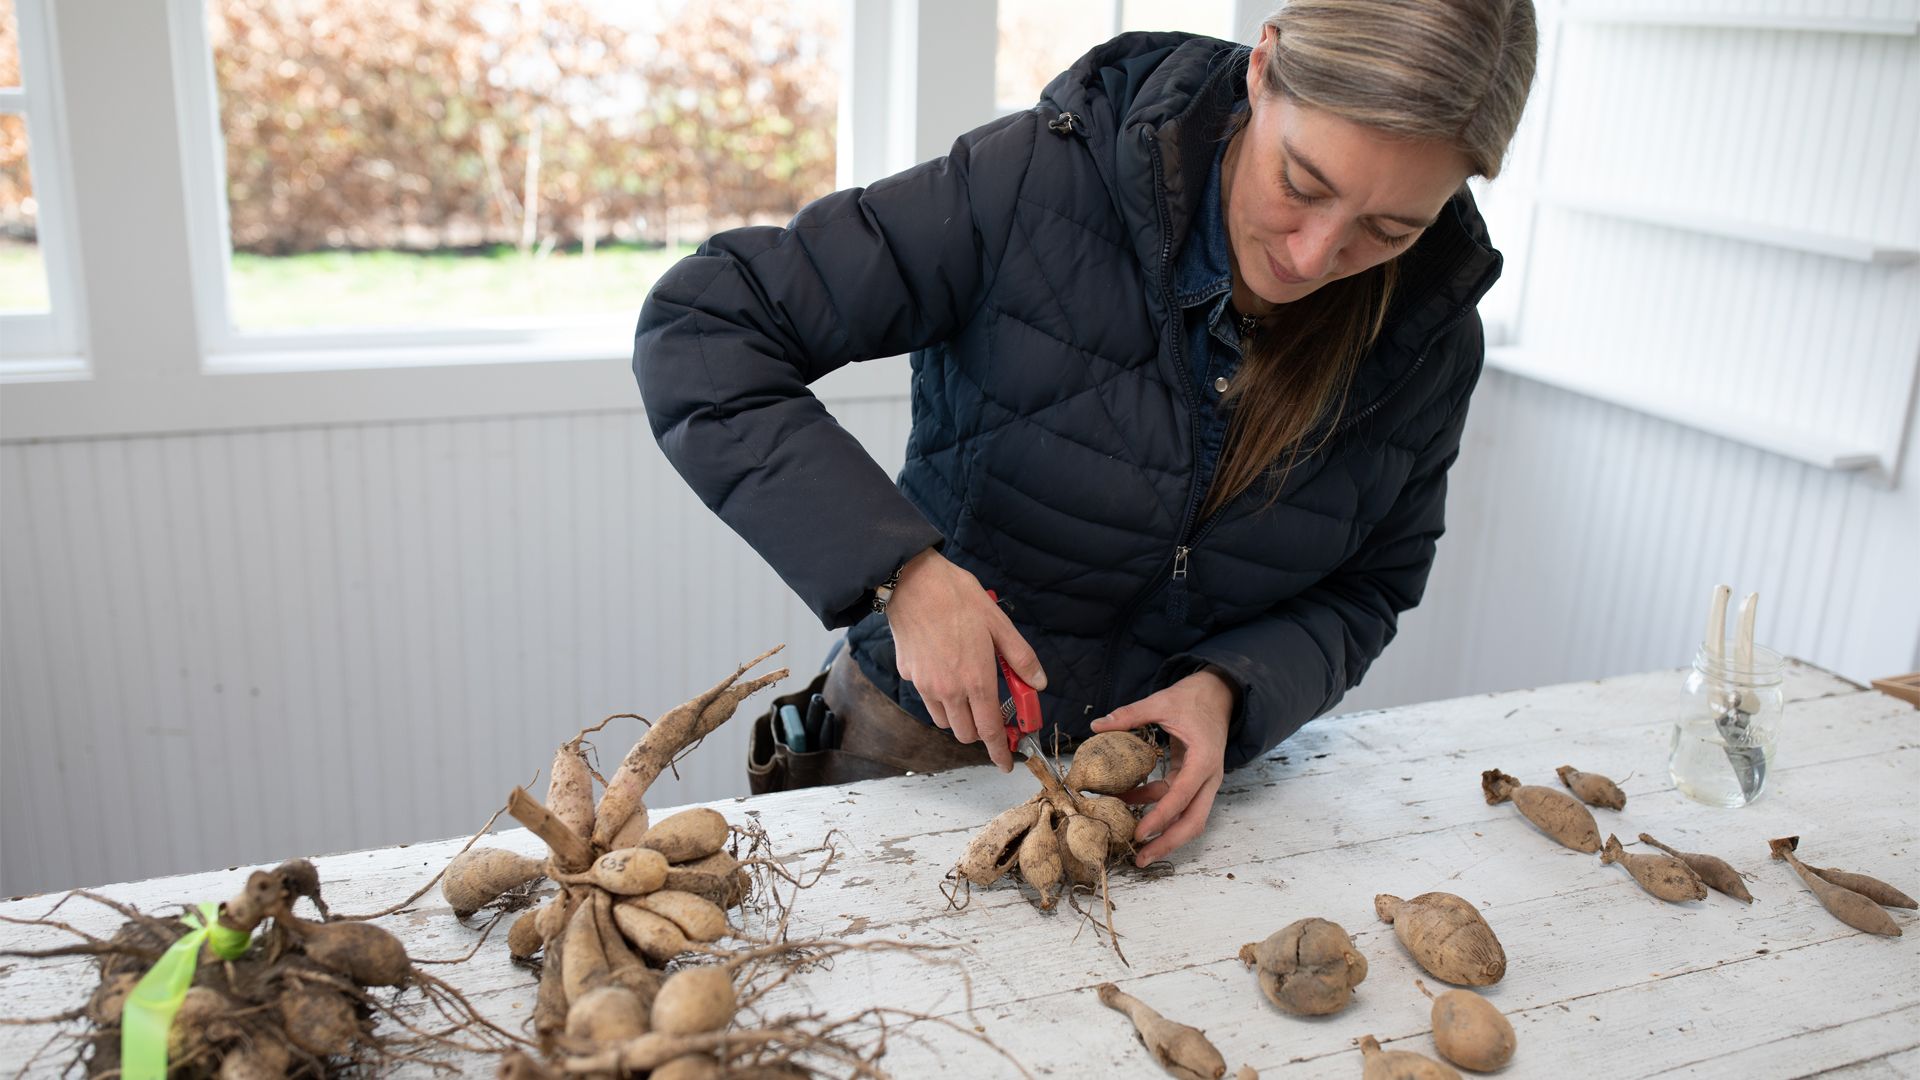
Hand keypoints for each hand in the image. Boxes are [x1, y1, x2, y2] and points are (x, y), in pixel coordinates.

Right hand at [886, 548, 1046, 771]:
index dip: (1000, 751)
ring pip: (944, 720)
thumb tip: (1038, 683)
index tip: (1006, 763)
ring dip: (959, 716)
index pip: (990, 730)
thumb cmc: (958, 598)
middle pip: (965, 733)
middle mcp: (948, 690)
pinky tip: (945, 669)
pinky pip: (927, 698)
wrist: (913, 583)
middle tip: (992, 713)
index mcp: (976, 679)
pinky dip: (939, 697)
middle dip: (980, 732)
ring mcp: (925, 684)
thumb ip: (1021, 658)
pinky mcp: (909, 675)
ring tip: (967, 689)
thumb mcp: (999, 624)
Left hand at [1089, 668, 1234, 864]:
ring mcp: (1204, 781)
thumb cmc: (1194, 698)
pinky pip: (1176, 800)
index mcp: (1204, 760)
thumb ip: (1130, 714)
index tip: (1140, 832)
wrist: (1219, 694)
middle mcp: (1209, 777)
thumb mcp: (1162, 701)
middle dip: (1168, 843)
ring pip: (1188, 817)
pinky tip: (1129, 801)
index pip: (1182, 796)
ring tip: (1135, 845)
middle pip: (1194, 821)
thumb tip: (1097, 725)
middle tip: (1142, 859)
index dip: (1160, 817)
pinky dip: (1155, 805)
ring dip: (1163, 832)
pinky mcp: (1194, 779)